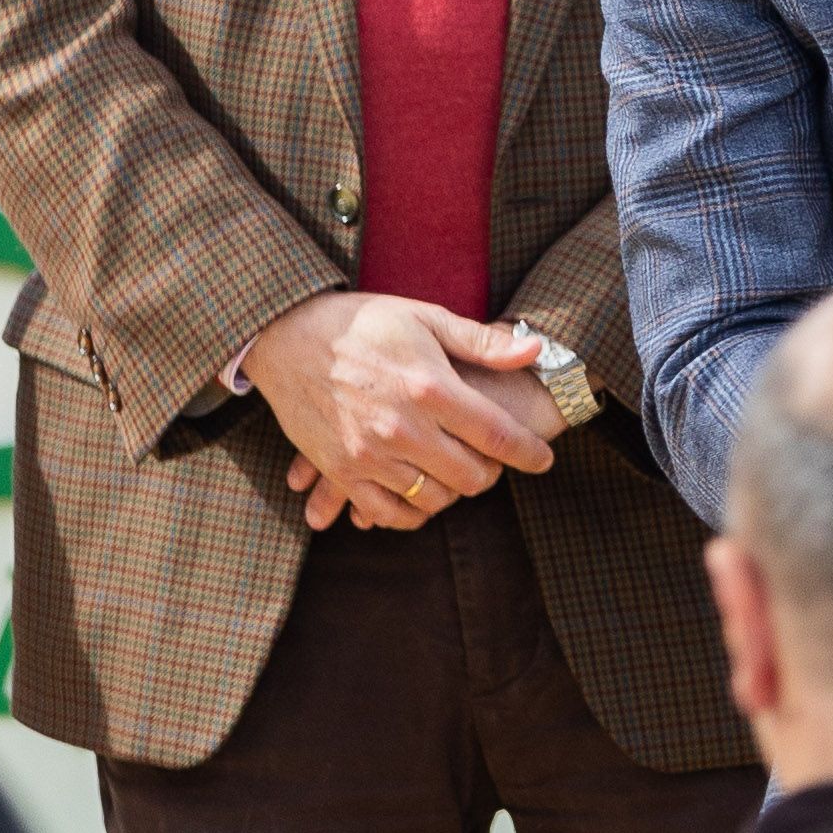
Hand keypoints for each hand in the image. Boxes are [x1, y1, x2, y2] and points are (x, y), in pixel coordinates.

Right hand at [247, 293, 554, 531]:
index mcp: (431, 388)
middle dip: (492, 473)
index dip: (528, 452)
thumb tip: (536, 350)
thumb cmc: (364, 323)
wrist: (289, 335)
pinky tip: (419, 494)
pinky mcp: (339, 470)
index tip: (544, 459)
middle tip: (493, 461)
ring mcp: (369, 455)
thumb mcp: (427, 318)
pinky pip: (385, 513)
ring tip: (457, 473)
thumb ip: (483, 343)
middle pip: (469, 477)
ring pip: (431, 500)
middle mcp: (403, 428)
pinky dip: (409, 512)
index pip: (497, 435)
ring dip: (452, 492)